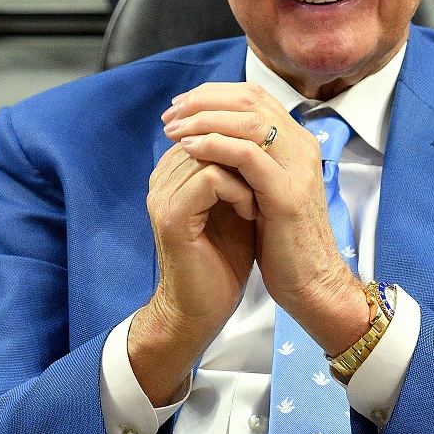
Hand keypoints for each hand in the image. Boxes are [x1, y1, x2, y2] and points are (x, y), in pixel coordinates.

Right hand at [129, 142, 255, 404]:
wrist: (202, 308)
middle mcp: (164, 177)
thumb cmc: (223, 260)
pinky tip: (252, 212)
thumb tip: (268, 136)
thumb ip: (240, 170)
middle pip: (208, 131)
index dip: (245, 138)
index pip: (209, 125)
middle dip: (247, 150)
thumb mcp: (236, 204)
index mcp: (176, 171)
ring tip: (261, 200)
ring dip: (247, 172)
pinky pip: (211, 178)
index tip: (268, 169)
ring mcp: (164, 195)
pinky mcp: (172, 215)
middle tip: (269, 179)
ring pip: (212, 150)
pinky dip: (240, 191)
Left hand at [162, 82, 370, 355]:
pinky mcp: (286, 192)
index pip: (255, 96)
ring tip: (173, 130)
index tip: (181, 105)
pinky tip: (189, 149)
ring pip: (248, 121)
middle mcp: (301, 148)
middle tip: (171, 114)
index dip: (214, 94)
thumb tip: (212, 140)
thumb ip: (251, 162)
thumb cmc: (284, 242)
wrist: (312, 283)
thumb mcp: (267, 191)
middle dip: (203, 102)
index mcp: (297, 144)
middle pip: (250, 100)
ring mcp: (297, 168)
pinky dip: (214, 145)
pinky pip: (247, 155)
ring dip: (203, 120)